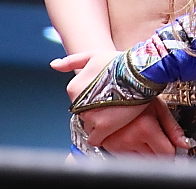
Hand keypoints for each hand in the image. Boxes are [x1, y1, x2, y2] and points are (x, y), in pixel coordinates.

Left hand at [50, 50, 189, 151]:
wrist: (141, 71)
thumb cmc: (119, 61)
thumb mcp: (92, 55)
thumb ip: (71, 61)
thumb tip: (54, 65)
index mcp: (73, 89)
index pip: (77, 102)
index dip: (91, 99)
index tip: (103, 96)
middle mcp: (78, 104)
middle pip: (83, 115)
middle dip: (95, 111)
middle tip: (111, 104)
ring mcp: (90, 116)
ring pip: (89, 127)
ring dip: (100, 123)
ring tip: (115, 113)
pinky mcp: (104, 127)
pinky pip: (95, 140)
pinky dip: (102, 136)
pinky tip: (113, 127)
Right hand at [98, 99, 190, 155]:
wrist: (111, 88)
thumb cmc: (135, 92)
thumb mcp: (158, 105)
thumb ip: (173, 128)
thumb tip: (185, 144)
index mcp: (144, 128)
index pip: (167, 153)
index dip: (175, 151)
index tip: (176, 148)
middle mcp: (130, 139)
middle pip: (155, 159)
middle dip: (161, 151)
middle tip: (160, 138)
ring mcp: (118, 145)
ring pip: (142, 159)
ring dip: (148, 152)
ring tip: (145, 135)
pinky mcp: (110, 147)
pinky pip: (129, 156)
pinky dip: (134, 151)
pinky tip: (134, 137)